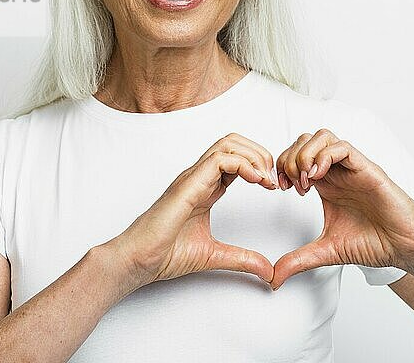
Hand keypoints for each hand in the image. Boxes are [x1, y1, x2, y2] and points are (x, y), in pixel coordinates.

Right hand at [107, 133, 279, 290]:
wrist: (139, 261)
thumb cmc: (165, 254)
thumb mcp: (215, 255)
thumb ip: (242, 259)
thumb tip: (267, 270)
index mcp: (205, 188)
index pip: (235, 159)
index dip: (258, 166)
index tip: (273, 186)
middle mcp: (199, 177)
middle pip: (233, 143)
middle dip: (259, 154)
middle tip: (273, 179)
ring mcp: (192, 178)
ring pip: (228, 144)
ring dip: (254, 156)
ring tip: (266, 179)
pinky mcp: (188, 185)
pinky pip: (219, 159)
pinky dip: (243, 164)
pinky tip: (255, 181)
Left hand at [271, 129, 413, 289]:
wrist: (405, 249)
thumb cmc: (375, 243)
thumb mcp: (325, 251)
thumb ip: (298, 260)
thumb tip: (274, 278)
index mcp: (325, 184)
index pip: (295, 157)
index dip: (282, 167)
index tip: (281, 189)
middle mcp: (337, 172)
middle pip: (304, 141)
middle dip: (289, 158)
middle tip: (293, 185)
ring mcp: (352, 169)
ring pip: (322, 137)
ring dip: (305, 155)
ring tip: (305, 181)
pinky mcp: (368, 170)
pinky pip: (342, 147)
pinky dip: (324, 156)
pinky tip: (318, 178)